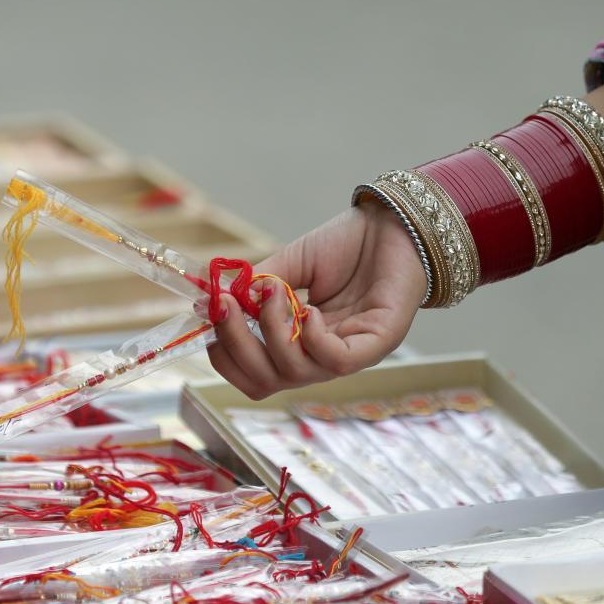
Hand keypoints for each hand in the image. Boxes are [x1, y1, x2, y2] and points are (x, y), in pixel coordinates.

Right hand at [208, 200, 427, 398]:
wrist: (395, 222)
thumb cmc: (346, 245)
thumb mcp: (287, 266)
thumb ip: (253, 289)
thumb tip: (208, 303)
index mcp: (298, 345)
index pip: (253, 376)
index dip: (225, 356)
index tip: (210, 314)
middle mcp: (320, 358)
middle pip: (266, 382)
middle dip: (237, 346)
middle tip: (226, 305)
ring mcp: (350, 354)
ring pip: (297, 374)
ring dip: (273, 334)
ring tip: (274, 292)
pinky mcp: (378, 343)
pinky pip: (335, 361)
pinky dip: (312, 338)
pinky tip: (309, 309)